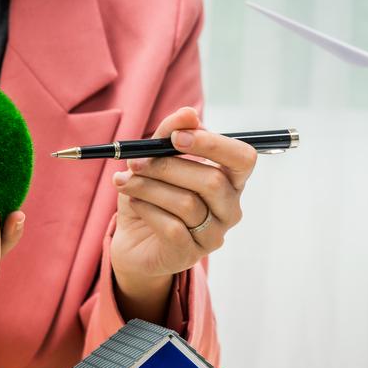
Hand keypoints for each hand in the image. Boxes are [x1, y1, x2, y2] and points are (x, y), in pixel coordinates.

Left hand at [109, 106, 256, 320]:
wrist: (133, 241)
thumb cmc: (151, 195)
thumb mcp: (155, 159)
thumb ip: (170, 134)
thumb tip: (188, 114)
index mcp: (230, 180)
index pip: (243, 158)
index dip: (213, 145)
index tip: (176, 138)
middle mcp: (230, 208)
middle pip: (211, 181)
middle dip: (168, 166)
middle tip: (134, 161)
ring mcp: (214, 235)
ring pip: (187, 203)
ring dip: (149, 187)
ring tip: (124, 181)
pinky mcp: (191, 254)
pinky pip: (172, 227)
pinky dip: (147, 209)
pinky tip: (133, 202)